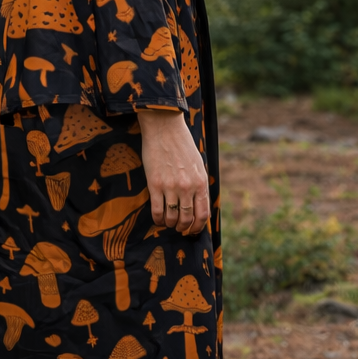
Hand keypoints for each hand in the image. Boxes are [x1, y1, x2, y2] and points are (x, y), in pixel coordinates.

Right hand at [136, 108, 208, 235]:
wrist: (164, 128)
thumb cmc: (181, 144)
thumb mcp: (198, 164)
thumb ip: (198, 184)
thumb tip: (197, 203)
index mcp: (201, 182)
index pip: (203, 213)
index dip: (198, 226)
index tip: (193, 230)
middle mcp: (187, 187)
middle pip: (187, 218)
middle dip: (183, 228)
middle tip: (179, 229)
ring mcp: (170, 187)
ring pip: (172, 217)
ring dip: (171, 224)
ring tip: (169, 223)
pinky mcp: (154, 185)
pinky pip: (157, 210)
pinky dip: (158, 219)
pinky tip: (158, 219)